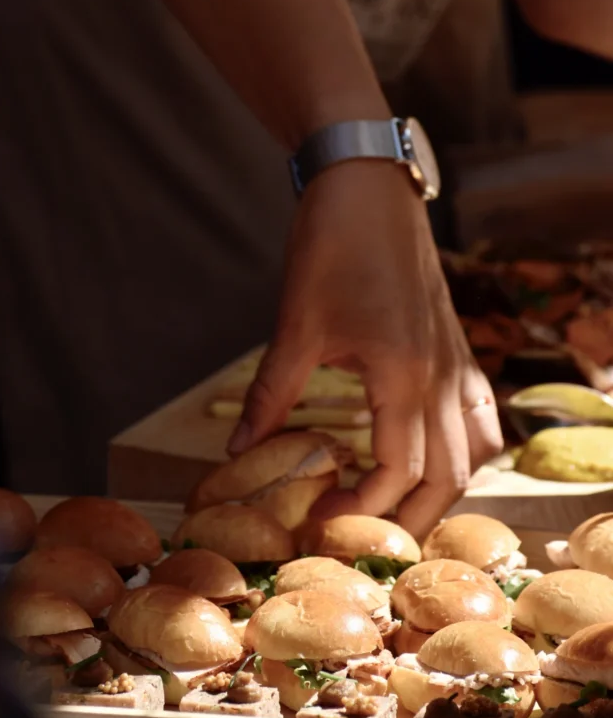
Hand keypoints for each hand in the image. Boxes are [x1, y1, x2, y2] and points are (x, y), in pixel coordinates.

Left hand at [227, 159, 502, 539]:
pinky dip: (465, 447)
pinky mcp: (457, 346)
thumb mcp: (296, 323)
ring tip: (397, 504)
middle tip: (361, 533)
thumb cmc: (332, 244)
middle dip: (408, 517)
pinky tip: (434, 452)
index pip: (398, 472)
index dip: (362, 508)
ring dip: (443, 489)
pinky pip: (479, 414)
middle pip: (448, 477)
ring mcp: (458, 360)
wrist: (368, 184)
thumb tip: (239, 452)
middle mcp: (442, 376)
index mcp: (403, 374)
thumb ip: (271, 395)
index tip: (321, 520)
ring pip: (473, 451)